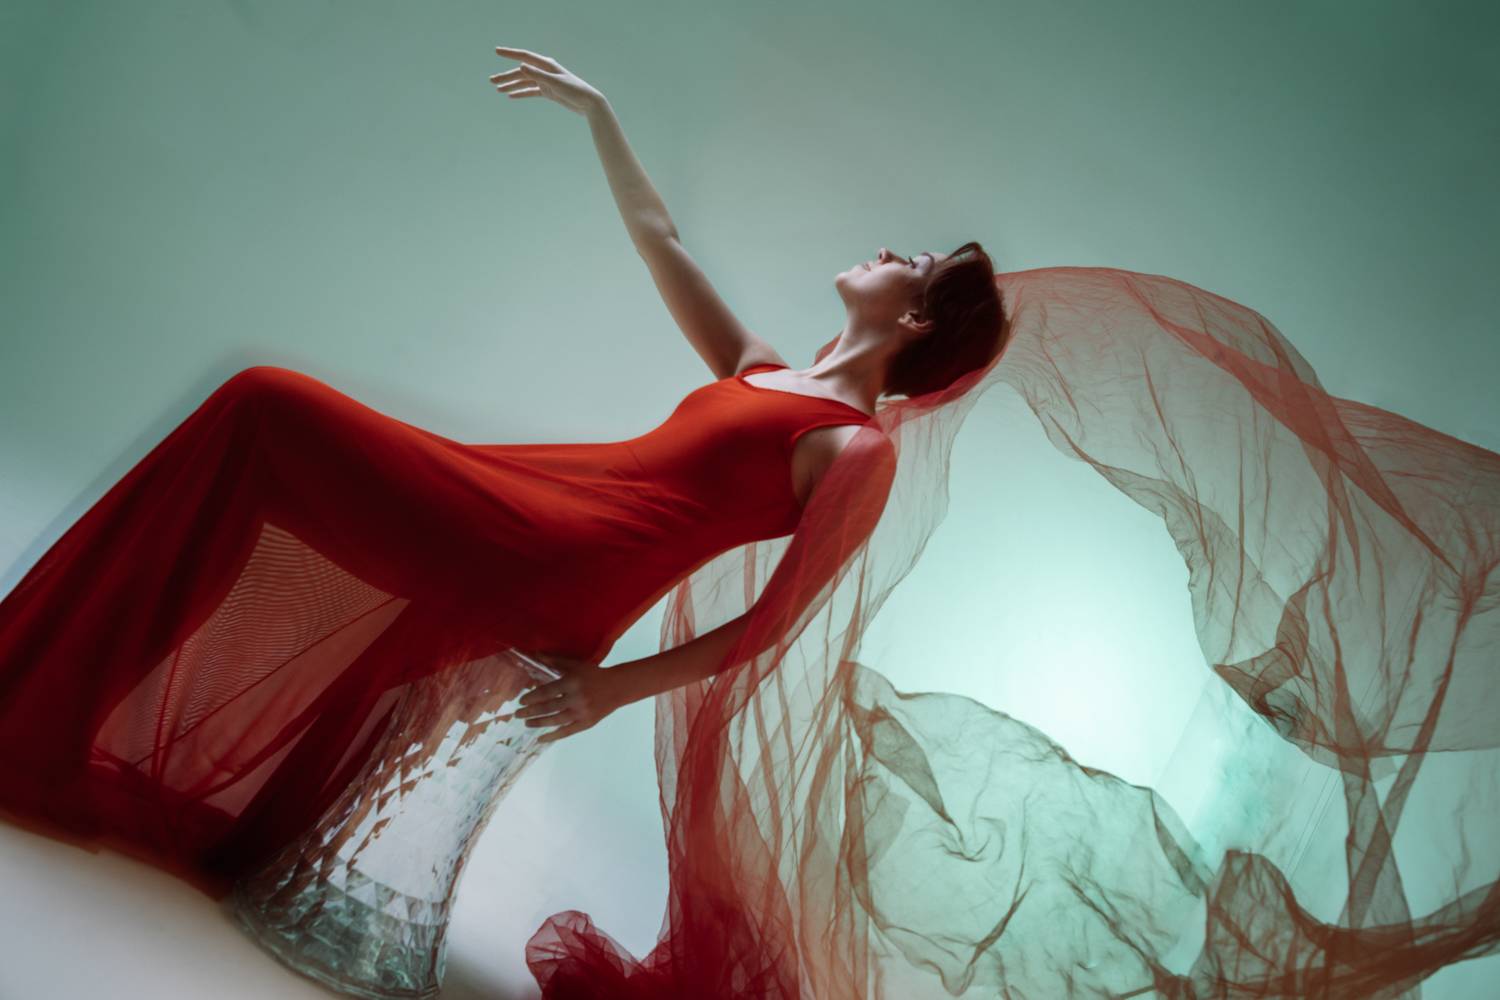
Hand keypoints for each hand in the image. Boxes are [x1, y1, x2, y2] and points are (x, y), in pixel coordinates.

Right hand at [489, 46, 604, 117]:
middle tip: (491, 81)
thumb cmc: (574, 91)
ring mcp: (546, 81)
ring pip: (524, 82)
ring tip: (498, 90)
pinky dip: (521, 93)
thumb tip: (520, 66)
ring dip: (511, 86)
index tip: (496, 51)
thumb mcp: (554, 83)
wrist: (588, 104)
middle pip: (521, 72)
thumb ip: (537, 75)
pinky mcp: (548, 92)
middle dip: (506, 76)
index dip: (510, 53)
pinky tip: (511, 96)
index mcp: (546, 65)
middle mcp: (545, 71)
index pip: (524, 56)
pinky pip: (531, 91)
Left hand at [514, 650, 621, 743]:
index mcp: (572, 682)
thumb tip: (536, 654)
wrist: (617, 687)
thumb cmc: (594, 674)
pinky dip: (552, 736)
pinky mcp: (586, 723)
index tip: (521, 701)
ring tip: (527, 723)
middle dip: (531, 712)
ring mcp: (581, 712)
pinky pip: (566, 732)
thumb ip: (555, 661)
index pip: (547, 692)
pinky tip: (540, 738)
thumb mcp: (576, 665)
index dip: (532, 697)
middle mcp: (576, 698)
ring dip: (539, 723)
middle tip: (518, 714)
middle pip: (548, 707)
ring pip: (555, 720)